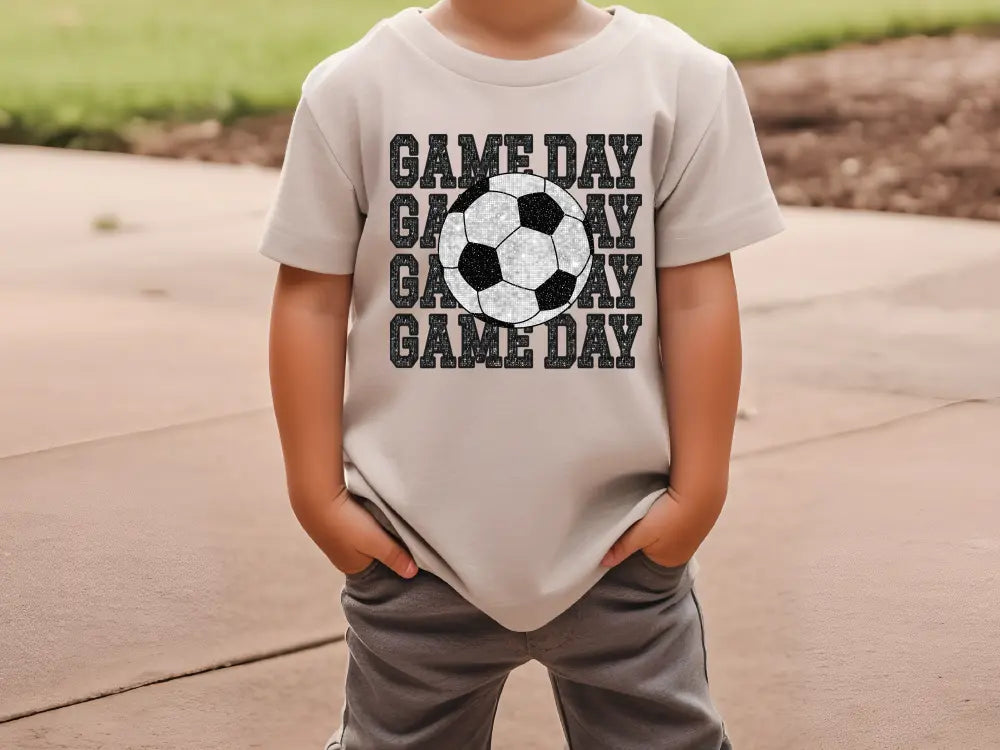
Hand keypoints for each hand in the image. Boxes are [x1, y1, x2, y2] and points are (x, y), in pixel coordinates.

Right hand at [292, 486, 418, 578]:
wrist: (315, 497)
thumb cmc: (346, 523)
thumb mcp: (376, 542)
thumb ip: (395, 557)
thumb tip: (412, 574)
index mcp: (353, 567)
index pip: (380, 570)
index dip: (394, 561)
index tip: (410, 551)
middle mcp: (344, 556)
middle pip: (373, 554)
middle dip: (386, 545)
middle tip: (403, 533)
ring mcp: (338, 539)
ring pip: (366, 538)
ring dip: (376, 531)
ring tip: (388, 521)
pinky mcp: (336, 522)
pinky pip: (357, 525)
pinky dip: (366, 521)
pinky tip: (372, 512)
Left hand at [600, 487, 708, 567]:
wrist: (700, 492)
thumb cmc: (670, 516)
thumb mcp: (642, 533)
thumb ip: (622, 547)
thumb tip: (602, 563)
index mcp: (668, 561)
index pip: (643, 558)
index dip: (634, 546)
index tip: (626, 533)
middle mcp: (682, 553)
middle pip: (654, 547)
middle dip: (645, 536)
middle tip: (637, 521)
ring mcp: (691, 537)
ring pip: (665, 534)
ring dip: (657, 524)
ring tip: (650, 513)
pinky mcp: (696, 520)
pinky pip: (675, 522)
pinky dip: (668, 516)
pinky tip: (663, 507)